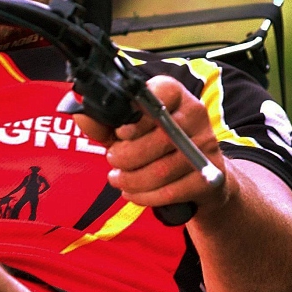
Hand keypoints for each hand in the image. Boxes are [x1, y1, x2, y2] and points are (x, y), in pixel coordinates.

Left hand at [74, 76, 231, 218]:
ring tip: (119, 179)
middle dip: (125, 156)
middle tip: (113, 161)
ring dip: (131, 180)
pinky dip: (144, 196)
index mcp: (173, 95)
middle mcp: (194, 115)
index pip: (158, 94)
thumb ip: (103, 123)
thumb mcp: (124, 132)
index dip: (136, 117)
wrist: (195, 178)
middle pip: (158, 138)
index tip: (120, 133)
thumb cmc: (152, 148)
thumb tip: (81, 113)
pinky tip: (133, 193)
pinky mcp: (210, 176)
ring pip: (161, 169)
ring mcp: (206, 146)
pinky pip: (170, 192)